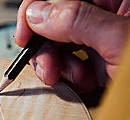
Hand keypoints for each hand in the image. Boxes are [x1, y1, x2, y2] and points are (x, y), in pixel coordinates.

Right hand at [15, 0, 129, 91]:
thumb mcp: (118, 40)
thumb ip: (76, 21)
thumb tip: (36, 13)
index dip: (32, 14)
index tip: (24, 39)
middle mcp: (102, 16)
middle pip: (52, 25)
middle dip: (46, 50)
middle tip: (48, 69)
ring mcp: (101, 39)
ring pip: (58, 47)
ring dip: (60, 68)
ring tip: (77, 77)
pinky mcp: (101, 61)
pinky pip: (71, 65)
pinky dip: (72, 78)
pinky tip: (86, 81)